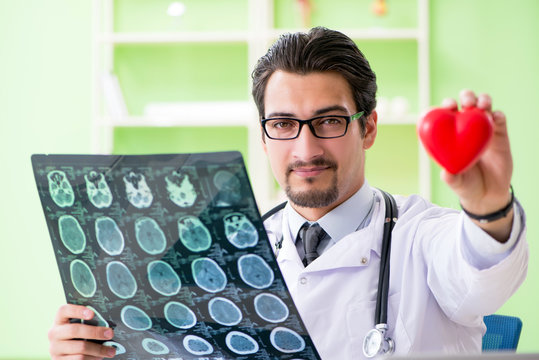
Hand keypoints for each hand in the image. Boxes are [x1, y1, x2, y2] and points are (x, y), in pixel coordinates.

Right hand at [48, 304, 115, 358]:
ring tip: (111, 350)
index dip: (77, 310)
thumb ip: (87, 322)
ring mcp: (55, 348)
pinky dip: (92, 358)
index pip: (64, 310)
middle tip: (110, 334)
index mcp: (59, 320)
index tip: (92, 313)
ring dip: (98, 349)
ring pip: (80, 347)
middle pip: (74, 330)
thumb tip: (107, 324)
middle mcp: (54, 333)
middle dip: (95, 332)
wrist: (64, 353)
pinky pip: (79, 359)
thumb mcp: (78, 326)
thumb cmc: (76, 336)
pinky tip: (99, 357)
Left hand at [439, 90, 512, 241]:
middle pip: (465, 104)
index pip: (444, 115)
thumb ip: (451, 178)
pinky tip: (496, 117)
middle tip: (466, 102)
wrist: (489, 193)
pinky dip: (497, 114)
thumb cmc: (467, 185)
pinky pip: (499, 119)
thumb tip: (446, 173)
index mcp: (450, 135)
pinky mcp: (500, 134)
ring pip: (483, 107)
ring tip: (482, 104)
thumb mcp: (457, 183)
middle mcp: (465, 128)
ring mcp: (482, 130)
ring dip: (482, 100)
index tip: (447, 107)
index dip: (444, 106)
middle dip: (466, 96)